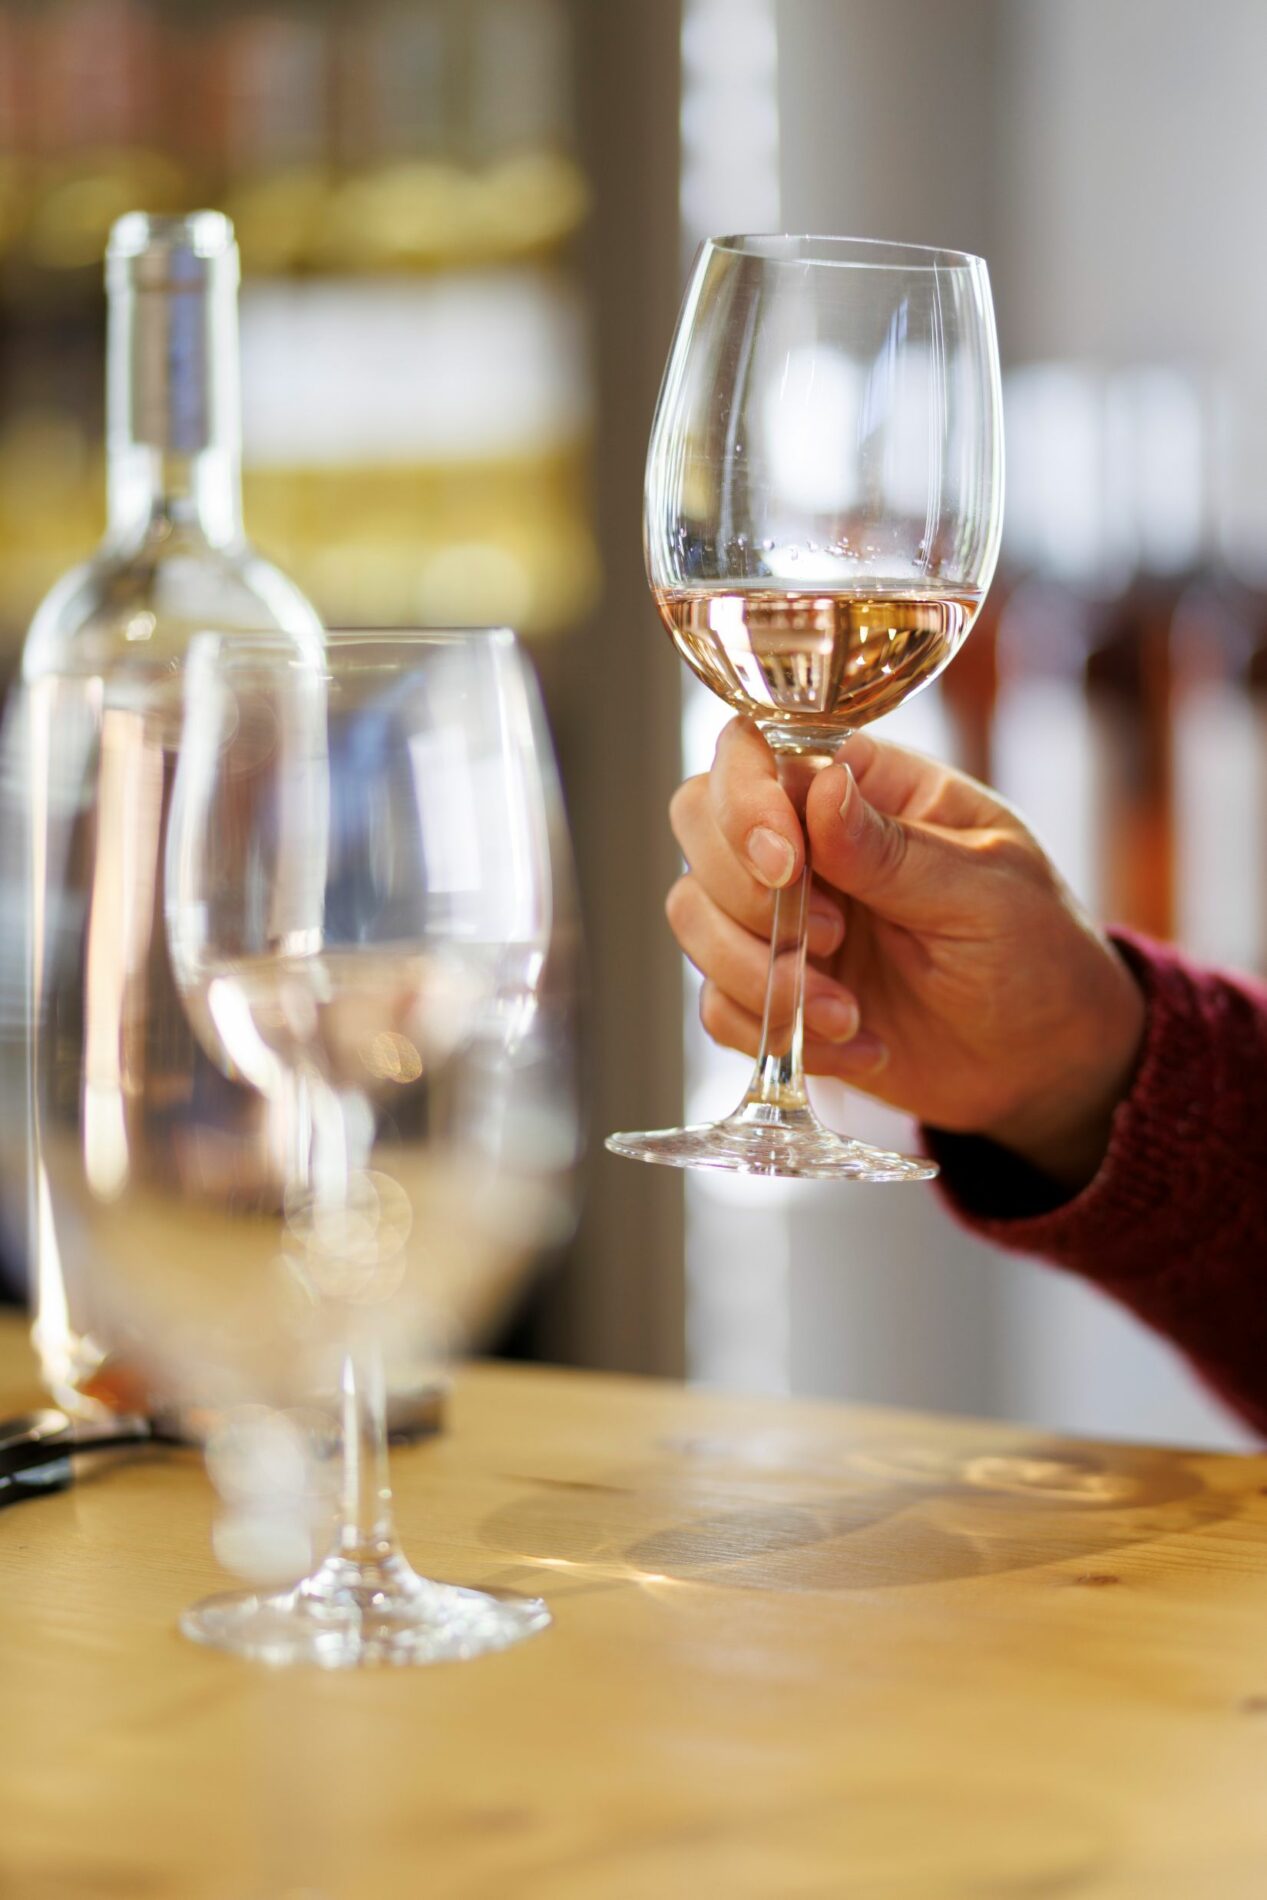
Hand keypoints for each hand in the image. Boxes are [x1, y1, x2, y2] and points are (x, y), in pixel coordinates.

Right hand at [667, 718, 1146, 1191]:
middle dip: (744, 893)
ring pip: (692, 916)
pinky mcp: (771, 992)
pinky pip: (717, 1005)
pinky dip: (774, 1034)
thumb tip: (822, 788)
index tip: (786, 865)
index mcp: (862, 788)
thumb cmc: (1036, 951)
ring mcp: (780, 918)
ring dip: (758, 975)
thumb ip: (895, 848)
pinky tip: (857, 1046)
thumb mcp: (986, 892)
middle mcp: (804, 842)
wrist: (1044, 1061)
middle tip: (830, 940)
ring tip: (847, 1014)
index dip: (745, 802)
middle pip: (698, 824)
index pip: (755, 754)